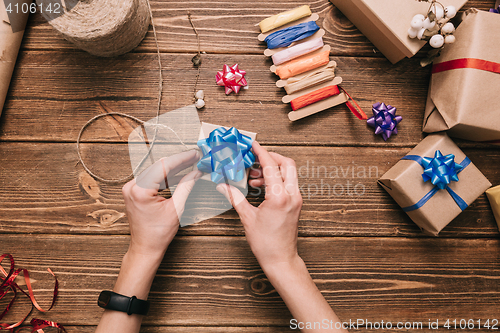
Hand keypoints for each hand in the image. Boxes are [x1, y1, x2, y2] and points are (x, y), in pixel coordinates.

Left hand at [122, 150, 201, 258]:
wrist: (145, 247)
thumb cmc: (158, 234)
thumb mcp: (176, 208)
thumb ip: (186, 186)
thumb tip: (195, 173)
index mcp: (140, 190)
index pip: (163, 166)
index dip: (181, 158)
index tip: (194, 154)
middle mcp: (132, 186)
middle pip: (159, 166)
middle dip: (179, 162)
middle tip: (195, 157)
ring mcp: (131, 188)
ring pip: (156, 171)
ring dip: (173, 168)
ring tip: (190, 164)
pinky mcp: (134, 191)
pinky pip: (152, 178)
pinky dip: (165, 176)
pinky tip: (179, 174)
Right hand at [216, 141, 302, 270]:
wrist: (281, 260)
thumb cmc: (266, 243)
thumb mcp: (247, 218)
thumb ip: (235, 197)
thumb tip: (223, 185)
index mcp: (279, 197)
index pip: (271, 165)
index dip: (261, 152)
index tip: (253, 144)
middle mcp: (292, 195)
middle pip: (287, 163)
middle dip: (271, 156)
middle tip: (255, 157)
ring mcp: (296, 200)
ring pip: (289, 173)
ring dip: (272, 169)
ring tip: (253, 176)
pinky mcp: (296, 204)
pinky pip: (288, 184)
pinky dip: (276, 179)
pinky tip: (260, 186)